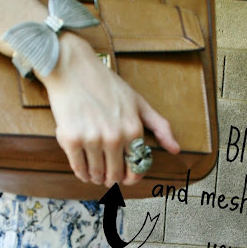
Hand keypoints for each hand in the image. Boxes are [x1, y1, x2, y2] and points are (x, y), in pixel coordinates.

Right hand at [38, 33, 179, 187]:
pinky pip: (78, 167)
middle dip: (112, 178)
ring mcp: (91, 139)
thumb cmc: (106, 84)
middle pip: (115, 174)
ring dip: (96, 177)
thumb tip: (175, 149)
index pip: (136, 167)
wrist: (73, 69)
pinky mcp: (70, 139)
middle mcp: (113, 137)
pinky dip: (82, 173)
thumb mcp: (138, 102)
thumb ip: (159, 126)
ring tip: (95, 174)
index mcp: (132, 129)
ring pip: (96, 173)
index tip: (126, 178)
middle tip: (108, 177)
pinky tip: (84, 170)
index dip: (132, 177)